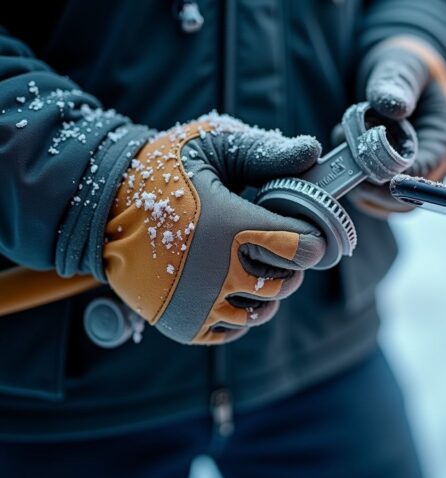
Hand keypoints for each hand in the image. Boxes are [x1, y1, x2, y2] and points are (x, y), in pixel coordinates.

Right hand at [103, 114, 325, 343]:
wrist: (100, 206)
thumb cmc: (162, 170)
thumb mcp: (212, 147)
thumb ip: (265, 153)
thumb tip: (312, 153)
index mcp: (232, 228)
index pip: (304, 248)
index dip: (311, 237)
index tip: (304, 228)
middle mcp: (220, 274)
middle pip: (288, 281)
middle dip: (290, 262)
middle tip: (276, 243)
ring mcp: (202, 305)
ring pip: (263, 310)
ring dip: (267, 289)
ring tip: (252, 264)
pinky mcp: (185, 325)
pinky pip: (234, 330)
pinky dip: (240, 312)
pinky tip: (231, 286)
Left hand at [351, 36, 445, 216]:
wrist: (395, 73)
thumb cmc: (406, 68)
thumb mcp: (404, 65)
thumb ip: (399, 82)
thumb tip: (394, 107)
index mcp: (443, 143)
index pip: (425, 175)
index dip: (397, 177)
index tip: (367, 165)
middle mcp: (429, 168)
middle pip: (404, 200)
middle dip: (371, 184)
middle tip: (345, 155)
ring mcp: (406, 177)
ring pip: (383, 203)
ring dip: (356, 182)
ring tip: (342, 140)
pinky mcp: (385, 180)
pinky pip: (368, 196)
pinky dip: (350, 180)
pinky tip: (340, 147)